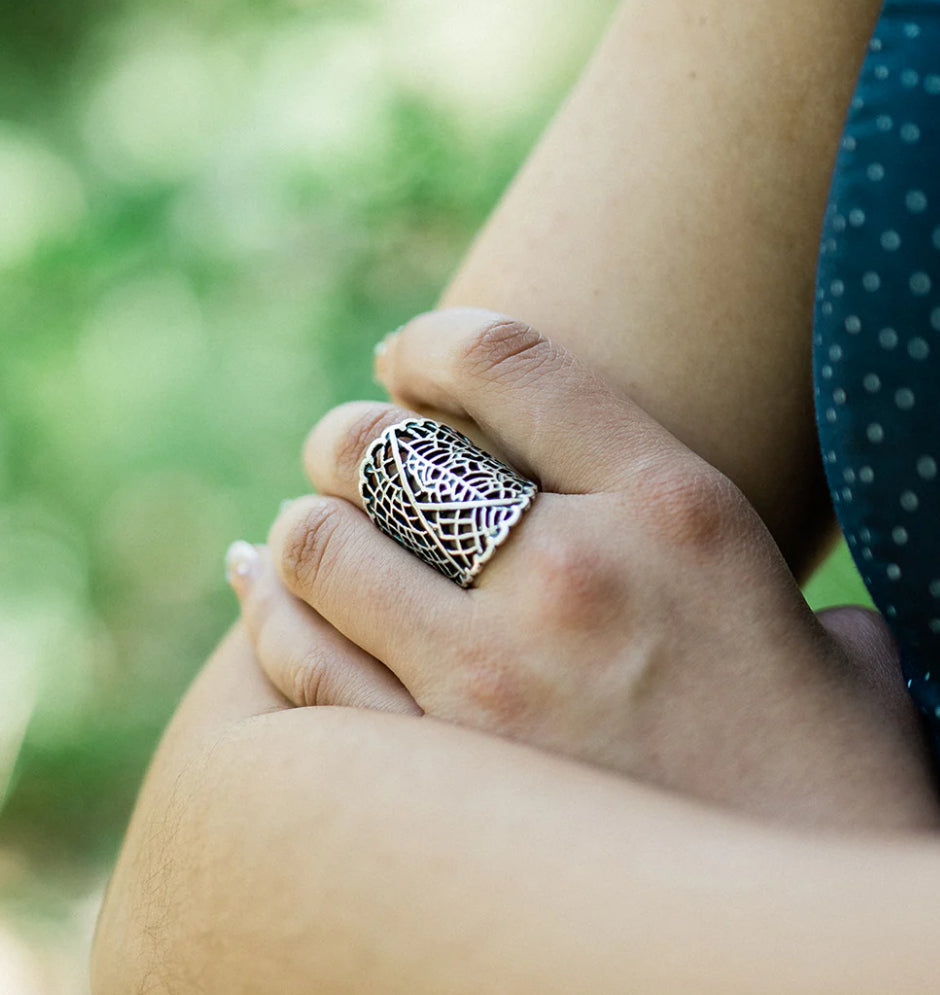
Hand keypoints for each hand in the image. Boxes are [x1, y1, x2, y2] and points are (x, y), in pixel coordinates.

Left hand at [232, 308, 936, 826]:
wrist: (788, 941)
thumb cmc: (828, 778)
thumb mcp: (825, 630)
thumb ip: (740, 572)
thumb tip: (696, 547)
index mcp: (673, 510)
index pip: (503, 359)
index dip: (430, 342)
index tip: (406, 359)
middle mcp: (571, 576)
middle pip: (383, 450)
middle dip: (347, 438)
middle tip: (350, 453)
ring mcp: (488, 683)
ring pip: (319, 546)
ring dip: (303, 523)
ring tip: (313, 527)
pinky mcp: (432, 782)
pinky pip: (299, 663)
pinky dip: (268, 611)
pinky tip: (265, 590)